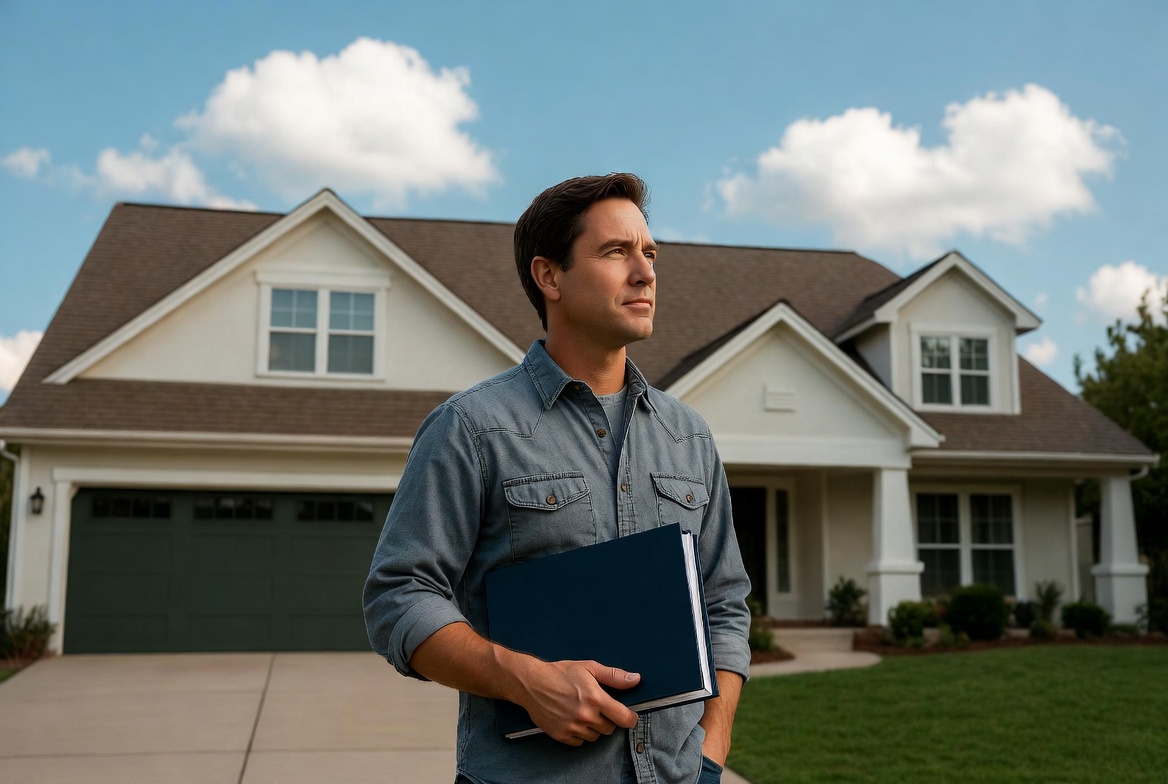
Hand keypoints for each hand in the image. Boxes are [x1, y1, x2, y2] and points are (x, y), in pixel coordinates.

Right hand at [516, 659, 640, 745]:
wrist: (531, 683)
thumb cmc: (560, 673)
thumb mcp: (589, 668)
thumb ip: (614, 676)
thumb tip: (635, 680)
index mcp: (595, 698)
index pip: (624, 718)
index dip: (630, 718)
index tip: (629, 716)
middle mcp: (585, 716)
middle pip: (610, 729)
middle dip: (608, 719)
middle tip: (597, 708)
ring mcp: (573, 727)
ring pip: (595, 736)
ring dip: (593, 727)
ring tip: (582, 712)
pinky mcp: (561, 735)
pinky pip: (580, 742)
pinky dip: (580, 734)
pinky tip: (573, 720)